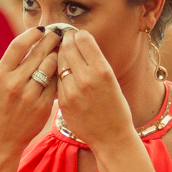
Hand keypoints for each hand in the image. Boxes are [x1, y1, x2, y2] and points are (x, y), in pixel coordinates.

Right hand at [0, 27, 60, 152]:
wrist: (2, 138)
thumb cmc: (2, 106)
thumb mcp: (0, 83)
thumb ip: (14, 64)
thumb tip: (35, 40)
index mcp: (0, 74)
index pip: (18, 45)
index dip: (32, 33)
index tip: (41, 29)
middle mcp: (13, 83)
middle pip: (38, 53)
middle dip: (50, 40)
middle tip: (58, 34)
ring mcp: (29, 95)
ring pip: (50, 66)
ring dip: (57, 56)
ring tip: (60, 52)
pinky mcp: (42, 106)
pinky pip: (56, 83)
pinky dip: (60, 75)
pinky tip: (62, 71)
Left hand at [55, 30, 136, 149]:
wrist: (112, 137)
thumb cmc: (115, 106)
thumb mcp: (112, 80)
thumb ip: (95, 62)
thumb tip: (79, 41)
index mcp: (102, 70)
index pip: (83, 39)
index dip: (78, 35)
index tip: (76, 35)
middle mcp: (87, 79)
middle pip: (67, 47)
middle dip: (65, 41)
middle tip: (64, 40)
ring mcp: (72, 91)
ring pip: (58, 62)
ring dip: (59, 56)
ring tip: (61, 55)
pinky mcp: (63, 102)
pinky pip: (56, 80)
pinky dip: (57, 74)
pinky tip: (61, 74)